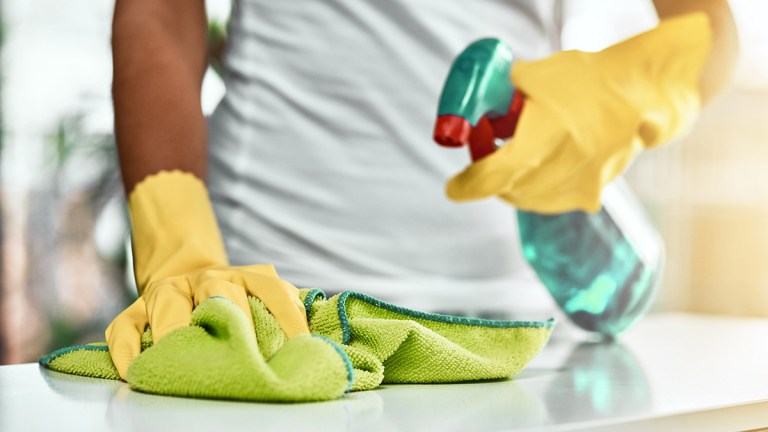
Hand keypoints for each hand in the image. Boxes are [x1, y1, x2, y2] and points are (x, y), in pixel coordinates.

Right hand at [106, 264, 308, 379]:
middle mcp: (206, 278)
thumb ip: (283, 313)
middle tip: (242, 356)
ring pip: (168, 303)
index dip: (287, 316)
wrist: (183, 269)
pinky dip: (128, 350)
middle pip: (218, 292)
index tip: (301, 345)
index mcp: (243, 276)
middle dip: (231, 322)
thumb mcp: (259, 297)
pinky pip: (125, 327)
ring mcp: (167, 291)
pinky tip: (136, 370)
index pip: (271, 290)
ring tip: (182, 361)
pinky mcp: (133, 309)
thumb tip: (313, 345)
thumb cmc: (230, 300)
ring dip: (176, 333)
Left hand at [447, 13, 711, 212]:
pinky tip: (548, 163)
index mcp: (540, 141)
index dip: (466, 185)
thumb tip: (470, 109)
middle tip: (492, 151)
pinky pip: (550, 200)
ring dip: (514, 183)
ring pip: (526, 199)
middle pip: (505, 190)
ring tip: (527, 152)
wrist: (639, 96)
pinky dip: (538, 188)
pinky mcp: (590, 195)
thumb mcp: (532, 77)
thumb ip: (498, 96)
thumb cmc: (583, 81)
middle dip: (491, 176)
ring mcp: (577, 187)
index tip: (453, 187)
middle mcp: (558, 171)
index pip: (490, 178)